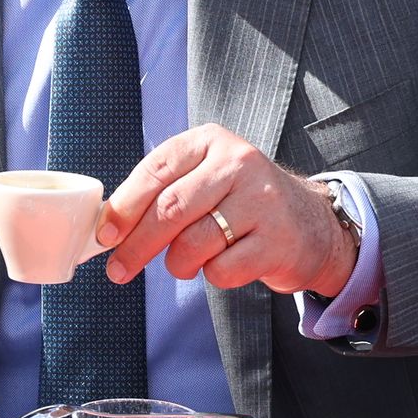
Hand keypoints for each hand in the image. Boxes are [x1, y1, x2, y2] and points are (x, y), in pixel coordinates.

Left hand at [95, 126, 356, 297]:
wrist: (312, 224)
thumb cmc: (242, 203)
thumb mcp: (207, 179)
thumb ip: (163, 192)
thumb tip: (108, 225)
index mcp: (212, 141)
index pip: (156, 170)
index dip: (124, 206)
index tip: (105, 236)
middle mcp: (239, 162)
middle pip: (170, 209)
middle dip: (136, 246)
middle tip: (118, 271)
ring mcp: (262, 200)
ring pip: (193, 244)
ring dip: (177, 264)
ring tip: (184, 264)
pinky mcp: (277, 240)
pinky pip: (222, 269)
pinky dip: (213, 275)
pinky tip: (226, 263)